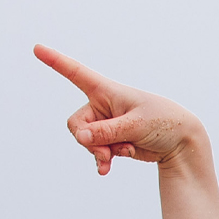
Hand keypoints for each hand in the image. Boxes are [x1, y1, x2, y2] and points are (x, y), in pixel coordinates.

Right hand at [35, 44, 205, 174]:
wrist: (181, 142)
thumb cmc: (162, 122)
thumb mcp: (135, 125)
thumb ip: (107, 131)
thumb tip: (81, 138)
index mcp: (107, 90)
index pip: (76, 73)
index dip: (56, 61)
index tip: (37, 48)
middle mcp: (102, 105)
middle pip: (77, 124)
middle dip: (89, 140)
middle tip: (107, 151)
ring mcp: (105, 124)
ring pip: (86, 141)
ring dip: (101, 151)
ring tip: (123, 152)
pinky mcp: (111, 140)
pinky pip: (96, 151)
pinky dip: (101, 160)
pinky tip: (106, 170)